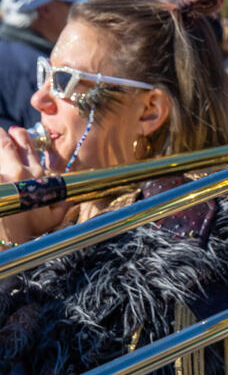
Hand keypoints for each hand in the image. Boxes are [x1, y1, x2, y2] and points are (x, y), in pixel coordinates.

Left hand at [0, 127, 69, 244]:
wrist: (10, 243)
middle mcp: (20, 172)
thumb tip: (72, 198)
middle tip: (0, 131)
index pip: (29, 150)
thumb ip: (63, 205)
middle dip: (2, 136)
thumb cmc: (30, 233)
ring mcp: (2, 177)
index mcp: (37, 178)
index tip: (16, 131)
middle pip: (7, 146)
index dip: (22, 138)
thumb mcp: (53, 220)